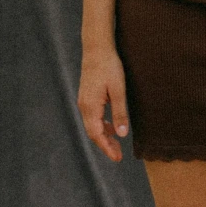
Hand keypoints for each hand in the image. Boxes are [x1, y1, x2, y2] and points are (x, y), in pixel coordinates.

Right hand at [78, 44, 130, 159]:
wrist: (97, 48)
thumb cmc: (109, 67)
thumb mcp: (119, 90)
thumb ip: (120, 113)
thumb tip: (121, 135)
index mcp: (90, 107)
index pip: (97, 135)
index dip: (107, 148)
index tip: (117, 158)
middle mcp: (84, 106)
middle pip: (93, 133)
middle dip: (105, 145)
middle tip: (118, 155)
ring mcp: (84, 101)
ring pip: (92, 126)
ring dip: (103, 136)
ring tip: (116, 144)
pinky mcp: (86, 97)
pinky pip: (93, 117)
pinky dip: (101, 125)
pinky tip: (111, 126)